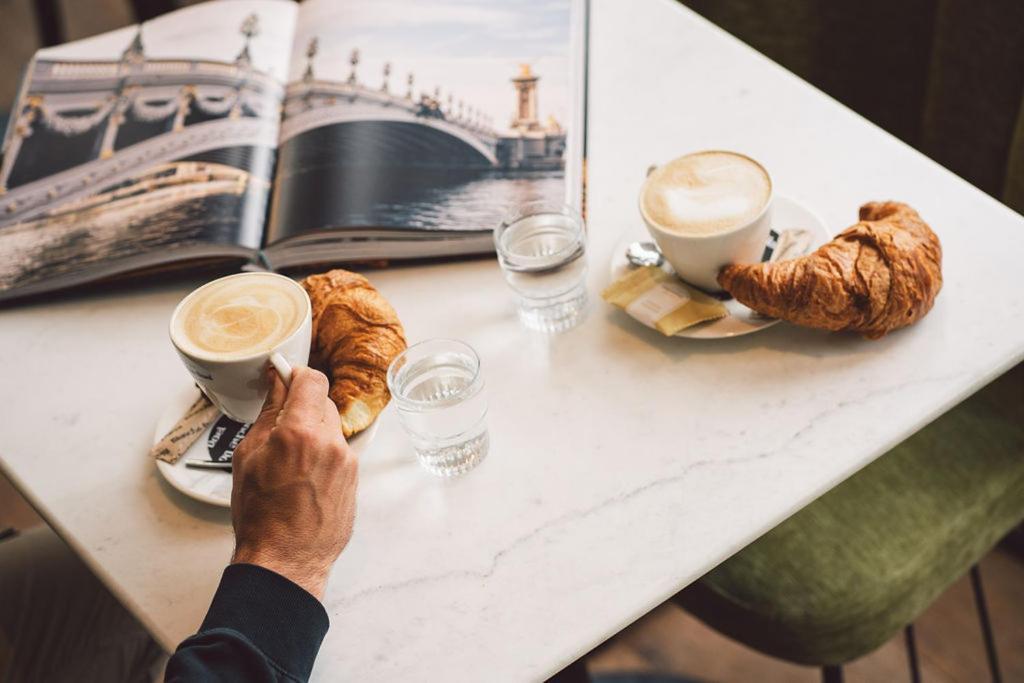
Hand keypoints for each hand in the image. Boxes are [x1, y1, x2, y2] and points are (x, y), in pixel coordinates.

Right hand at [230, 366, 357, 599]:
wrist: (285, 560)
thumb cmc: (260, 516)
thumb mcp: (249, 457)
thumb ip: (268, 414)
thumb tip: (276, 384)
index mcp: (299, 432)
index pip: (311, 379)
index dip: (297, 374)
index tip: (285, 377)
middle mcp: (330, 443)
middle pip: (323, 402)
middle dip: (303, 407)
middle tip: (280, 425)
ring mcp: (347, 461)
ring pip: (331, 428)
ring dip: (313, 433)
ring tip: (290, 462)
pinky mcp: (355, 478)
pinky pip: (338, 452)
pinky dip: (323, 455)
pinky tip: (303, 479)